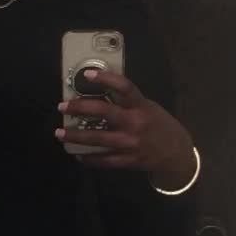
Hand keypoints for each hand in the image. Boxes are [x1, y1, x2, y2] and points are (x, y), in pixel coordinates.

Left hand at [57, 69, 195, 188]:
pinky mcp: (127, 161)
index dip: (105, 78)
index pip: (123, 87)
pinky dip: (88, 158)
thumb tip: (101, 94)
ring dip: (75, 136)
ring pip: (97, 139)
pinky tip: (77, 154)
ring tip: (60, 134)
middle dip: (80, 108)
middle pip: (104, 112)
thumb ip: (128, 103)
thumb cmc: (159, 126)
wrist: (175, 153)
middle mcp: (134, 123)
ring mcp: (130, 144)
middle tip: (62, 107)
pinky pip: (103, 160)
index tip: (86, 74)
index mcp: (141, 106)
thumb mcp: (149, 108)